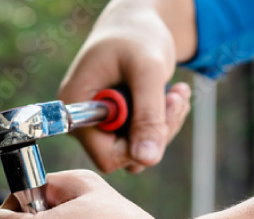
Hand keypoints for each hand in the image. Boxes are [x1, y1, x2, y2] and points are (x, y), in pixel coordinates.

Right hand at [59, 0, 196, 173]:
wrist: (137, 24)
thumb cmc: (137, 37)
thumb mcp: (147, 70)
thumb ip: (149, 115)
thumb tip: (148, 159)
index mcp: (76, 108)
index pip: (106, 155)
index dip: (138, 144)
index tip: (161, 111)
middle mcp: (83, 122)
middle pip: (125, 155)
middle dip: (158, 130)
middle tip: (177, 97)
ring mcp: (100, 125)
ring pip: (139, 150)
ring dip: (166, 125)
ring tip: (177, 93)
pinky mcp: (117, 125)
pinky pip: (144, 141)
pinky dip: (165, 122)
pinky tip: (174, 96)